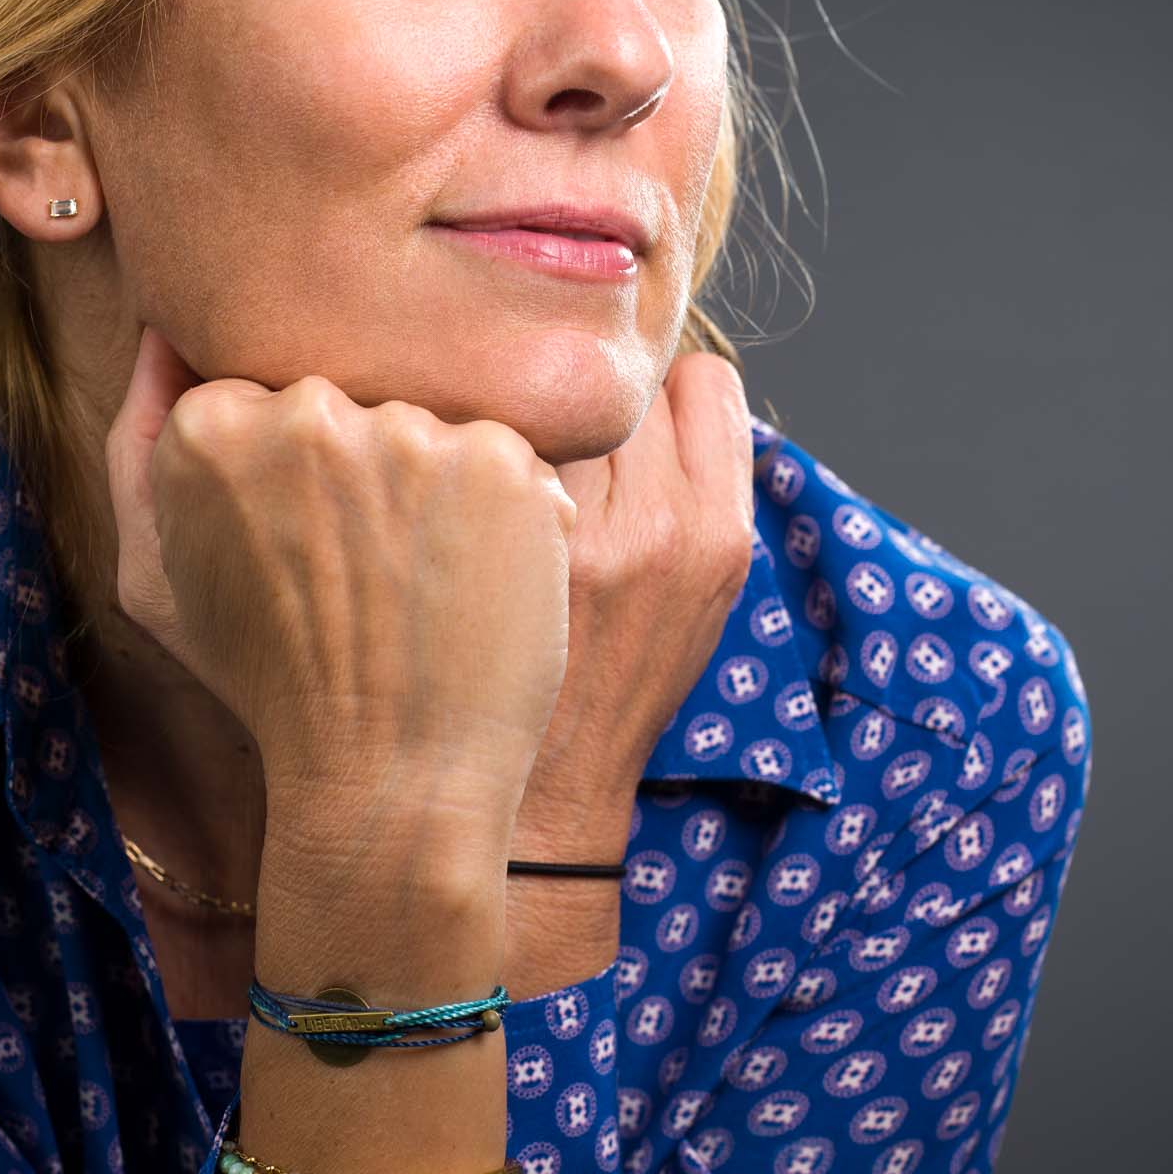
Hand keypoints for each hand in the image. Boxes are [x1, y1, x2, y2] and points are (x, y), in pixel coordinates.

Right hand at [105, 324, 580, 830]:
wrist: (387, 777)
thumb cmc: (267, 683)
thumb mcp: (152, 577)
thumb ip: (138, 440)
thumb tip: (163, 333)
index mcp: (212, 423)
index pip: (271, 391)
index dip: (295, 469)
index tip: (303, 540)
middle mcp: (308, 411)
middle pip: (354, 396)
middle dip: (367, 469)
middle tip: (367, 573)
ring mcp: (412, 431)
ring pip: (433, 422)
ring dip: (436, 487)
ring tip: (422, 583)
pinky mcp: (504, 461)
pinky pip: (509, 453)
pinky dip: (504, 512)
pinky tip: (477, 582)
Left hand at [506, 352, 755, 984]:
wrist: (537, 793)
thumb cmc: (616, 678)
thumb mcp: (700, 596)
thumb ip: (692, 486)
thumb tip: (655, 382)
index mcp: (719, 534)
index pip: (702, 381)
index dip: (662, 398)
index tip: (632, 434)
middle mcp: (653, 526)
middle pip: (616, 386)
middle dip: (586, 407)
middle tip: (554, 457)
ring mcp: (564, 535)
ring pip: (541, 399)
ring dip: (518, 420)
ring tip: (497, 480)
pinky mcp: (487, 548)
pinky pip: (480, 439)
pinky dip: (464, 455)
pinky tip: (453, 499)